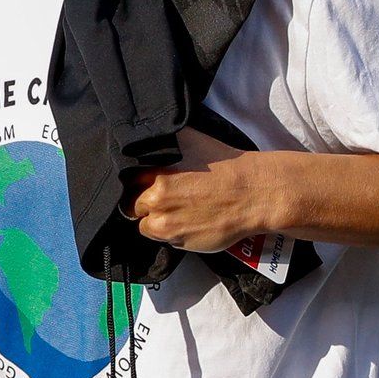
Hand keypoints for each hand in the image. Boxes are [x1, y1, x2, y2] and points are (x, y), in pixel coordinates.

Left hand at [120, 127, 277, 254]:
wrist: (251, 192)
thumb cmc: (223, 164)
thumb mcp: (189, 139)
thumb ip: (160, 140)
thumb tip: (141, 135)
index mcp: (153, 173)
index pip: (127, 182)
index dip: (136, 182)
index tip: (144, 183)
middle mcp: (155, 200)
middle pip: (132, 206)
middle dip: (144, 203)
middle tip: (164, 197)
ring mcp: (166, 224)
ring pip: (146, 226)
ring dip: (156, 221)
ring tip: (177, 211)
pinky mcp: (179, 242)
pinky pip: (165, 240)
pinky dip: (172, 234)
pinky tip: (189, 221)